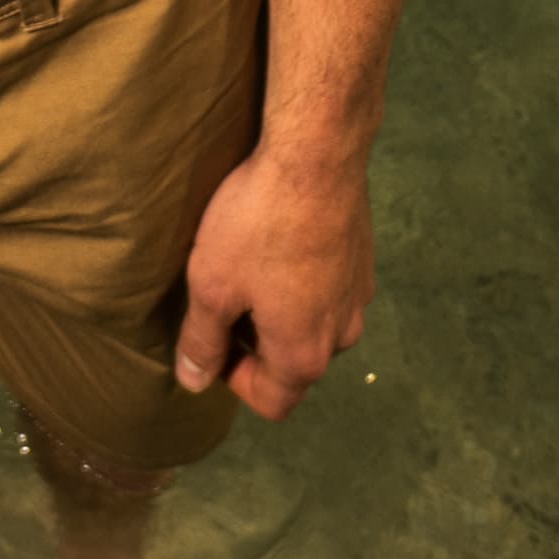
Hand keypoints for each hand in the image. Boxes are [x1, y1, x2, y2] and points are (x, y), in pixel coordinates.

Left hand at [173, 144, 372, 421]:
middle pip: (294, 366)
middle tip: (224, 299)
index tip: (212, 338)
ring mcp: (359, 297)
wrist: (317, 156)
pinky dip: (303, 284)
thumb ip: (202, 342)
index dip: (234, 381)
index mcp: (304, 354)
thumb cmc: (257, 225)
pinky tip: (280, 243)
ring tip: (250, 269)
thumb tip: (194, 382)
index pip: (272, 402)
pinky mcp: (364, 261)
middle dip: (256, 345)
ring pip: (313, 327)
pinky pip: (329, 293)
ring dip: (280, 313)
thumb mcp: (213, 286)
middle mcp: (342, 335)